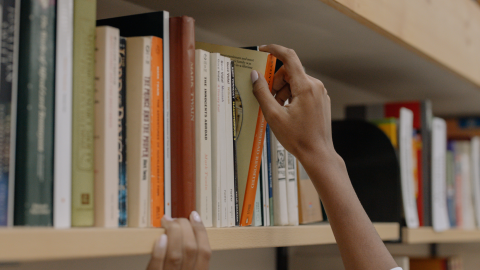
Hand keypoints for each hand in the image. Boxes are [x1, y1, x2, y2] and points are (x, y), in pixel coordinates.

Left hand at [147, 211, 210, 269]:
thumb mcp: (190, 269)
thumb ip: (191, 257)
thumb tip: (188, 230)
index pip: (205, 251)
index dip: (200, 231)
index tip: (194, 217)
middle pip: (190, 249)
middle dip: (185, 228)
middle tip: (177, 219)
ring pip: (175, 255)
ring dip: (172, 234)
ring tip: (168, 223)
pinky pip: (156, 266)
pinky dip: (159, 250)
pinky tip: (160, 238)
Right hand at [252, 44, 336, 163]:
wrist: (318, 153)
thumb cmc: (298, 138)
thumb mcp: (273, 115)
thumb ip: (262, 92)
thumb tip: (255, 75)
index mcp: (305, 86)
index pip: (289, 57)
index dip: (274, 50)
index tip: (263, 50)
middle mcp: (316, 86)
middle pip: (290, 72)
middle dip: (276, 82)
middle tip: (269, 99)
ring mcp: (320, 93)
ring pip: (296, 82)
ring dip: (283, 91)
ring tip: (278, 110)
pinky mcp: (321, 101)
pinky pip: (303, 91)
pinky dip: (292, 97)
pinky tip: (287, 112)